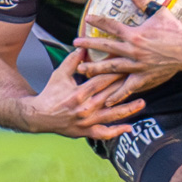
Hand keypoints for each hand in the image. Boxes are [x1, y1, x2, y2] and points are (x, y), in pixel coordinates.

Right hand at [18, 47, 146, 139]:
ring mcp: (87, 122)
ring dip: (128, 109)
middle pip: (110, 96)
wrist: (39, 116)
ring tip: (142, 103)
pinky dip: (116, 132)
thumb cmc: (50, 94)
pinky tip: (129, 128)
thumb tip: (83, 47)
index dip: (115, 72)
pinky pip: (104, 133)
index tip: (127, 64)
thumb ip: (72, 61)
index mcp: (79, 93)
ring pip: (112, 115)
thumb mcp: (59, 74)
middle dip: (125, 86)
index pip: (102, 80)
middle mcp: (85, 108)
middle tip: (139, 78)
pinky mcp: (86, 132)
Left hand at [74, 0, 181, 89]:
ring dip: (96, 70)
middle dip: (89, 46)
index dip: (98, 21)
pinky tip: (105, 102)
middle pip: (106, 48)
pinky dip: (117, 95)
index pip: (112, 26)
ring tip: (81, 70)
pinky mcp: (145, 78)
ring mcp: (138, 66)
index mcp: (135, 34)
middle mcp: (134, 51)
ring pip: (112, 69)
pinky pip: (128, 88)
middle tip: (74, 44)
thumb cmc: (175, 30)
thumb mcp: (160, 12)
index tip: (87, 19)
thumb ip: (143, 2)